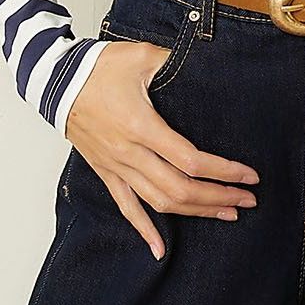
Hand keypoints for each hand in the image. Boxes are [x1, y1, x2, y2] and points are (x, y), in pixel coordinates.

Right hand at [64, 41, 259, 259]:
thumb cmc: (98, 67)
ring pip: (159, 202)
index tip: (249, 175)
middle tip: (247, 199)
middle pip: (181, 189)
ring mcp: (117, 167)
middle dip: (219, 197)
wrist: (55, 81)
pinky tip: (160, 249)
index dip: (224, 172)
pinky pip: (127, 208)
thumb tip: (207, 62)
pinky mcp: (106, 172)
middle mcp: (130, 154)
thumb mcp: (142, 56)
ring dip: (195, 212)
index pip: (191, 161)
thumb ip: (176, 61)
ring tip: (226, 213)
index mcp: (142, 127)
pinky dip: (144, 230)